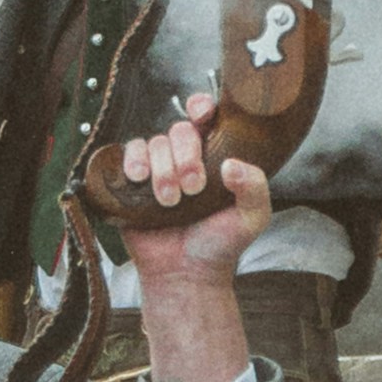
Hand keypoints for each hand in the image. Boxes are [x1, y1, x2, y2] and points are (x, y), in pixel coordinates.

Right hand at [124, 91, 272, 275]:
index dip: (201, 107)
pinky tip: (139, 180)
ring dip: (162, 169)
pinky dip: (132, 162)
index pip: (206, 117)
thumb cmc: (220, 245)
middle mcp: (185, 157)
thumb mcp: (252, 217)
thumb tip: (231, 164)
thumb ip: (255, 187)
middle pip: (179, 130)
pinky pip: (126, 155)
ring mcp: (157, 168)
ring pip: (153, 143)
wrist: (185, 274)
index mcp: (215, 155)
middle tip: (193, 188)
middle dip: (185, 157)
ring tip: (169, 201)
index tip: (202, 115)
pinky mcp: (131, 183)